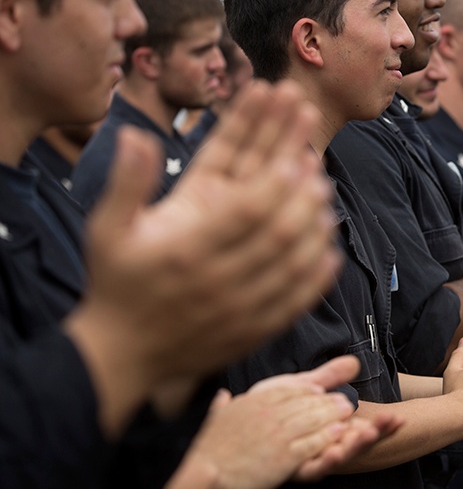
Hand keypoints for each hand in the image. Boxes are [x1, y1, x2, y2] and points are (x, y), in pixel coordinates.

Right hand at [67, 82, 341, 434]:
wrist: (122, 355)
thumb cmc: (117, 283)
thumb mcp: (107, 230)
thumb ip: (127, 181)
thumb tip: (136, 133)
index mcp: (186, 251)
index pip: (245, 210)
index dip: (276, 182)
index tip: (294, 158)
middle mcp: (216, 282)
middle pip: (278, 234)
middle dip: (304, 199)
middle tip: (319, 171)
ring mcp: (239, 311)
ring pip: (294, 267)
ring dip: (316, 232)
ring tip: (328, 204)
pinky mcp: (253, 334)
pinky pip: (297, 303)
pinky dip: (318, 278)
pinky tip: (330, 252)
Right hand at [152, 356, 399, 488]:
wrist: (195, 472)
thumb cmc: (200, 450)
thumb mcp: (211, 420)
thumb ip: (221, 406)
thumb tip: (221, 397)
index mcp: (252, 402)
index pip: (286, 389)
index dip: (306, 390)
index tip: (317, 390)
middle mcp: (268, 413)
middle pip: (306, 401)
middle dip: (327, 400)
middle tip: (344, 400)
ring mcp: (277, 434)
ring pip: (314, 419)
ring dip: (334, 415)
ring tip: (348, 413)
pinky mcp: (284, 456)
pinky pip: (312, 443)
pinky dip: (328, 436)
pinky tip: (339, 435)